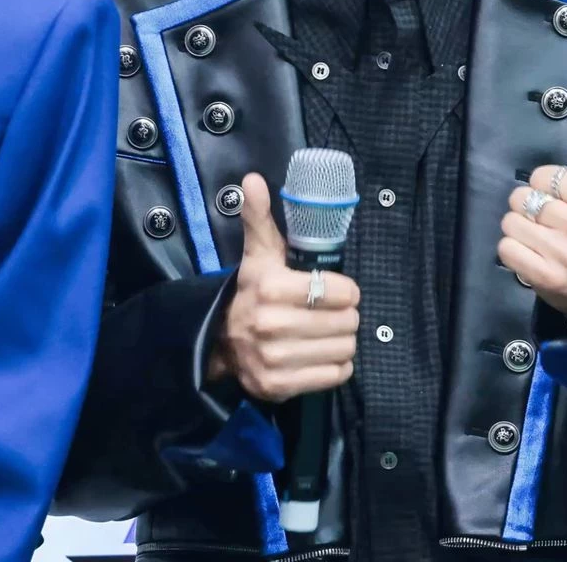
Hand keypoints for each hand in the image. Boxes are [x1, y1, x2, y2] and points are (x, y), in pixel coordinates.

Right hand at [207, 172, 359, 400]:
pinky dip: (336, 365)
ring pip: (345, 349)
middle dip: (345, 316)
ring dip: (342, 341)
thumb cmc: (251, 290)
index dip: (344, 290)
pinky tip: (320, 353)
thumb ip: (259, 216)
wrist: (220, 339)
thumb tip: (253, 179)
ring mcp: (275, 360)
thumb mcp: (258, 252)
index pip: (341, 292)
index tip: (334, 289)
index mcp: (272, 288)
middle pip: (347, 322)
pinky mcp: (279, 387)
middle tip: (330, 312)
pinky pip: (335, 375)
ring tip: (326, 332)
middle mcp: (272, 325)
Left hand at [498, 117, 566, 319]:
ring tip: (537, 236)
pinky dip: (513, 251)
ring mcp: (562, 253)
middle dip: (530, 207)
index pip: (544, 175)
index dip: (546, 186)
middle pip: (523, 197)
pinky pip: (506, 248)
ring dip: (519, 228)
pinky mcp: (545, 277)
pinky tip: (530, 254)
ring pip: (510, 221)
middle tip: (546, 220)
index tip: (559, 198)